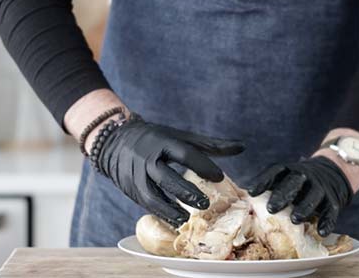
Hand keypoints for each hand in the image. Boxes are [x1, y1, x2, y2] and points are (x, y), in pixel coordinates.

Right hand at [95, 114, 243, 226]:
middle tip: (205, 204)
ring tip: (187, 219)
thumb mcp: (181, 137)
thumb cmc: (157, 139)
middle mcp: (148, 158)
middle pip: (166, 176)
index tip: (219, 177)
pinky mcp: (130, 188)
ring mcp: (136, 174)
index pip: (184, 153)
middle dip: (185, 191)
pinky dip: (160, 214)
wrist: (115, 141)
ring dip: (169, 209)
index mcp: (163, 142)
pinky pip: (145, 203)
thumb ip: (210, 145)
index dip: (202, 165)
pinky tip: (175, 221)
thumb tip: (242, 147)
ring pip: (152, 194)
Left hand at [247, 157, 351, 236]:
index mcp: (290, 170)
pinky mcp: (333, 199)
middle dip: (283, 194)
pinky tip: (321, 232)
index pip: (275, 171)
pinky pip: (331, 210)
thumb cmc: (300, 182)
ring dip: (304, 207)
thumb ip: (271, 188)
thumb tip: (245, 204)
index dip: (263, 180)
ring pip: (314, 195)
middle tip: (271, 208)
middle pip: (294, 182)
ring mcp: (321, 187)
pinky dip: (327, 221)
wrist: (333, 172)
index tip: (251, 192)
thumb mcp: (286, 179)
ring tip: (295, 220)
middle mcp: (305, 175)